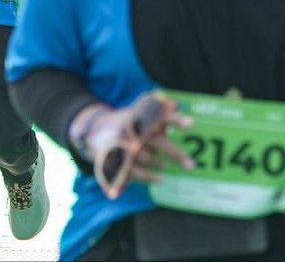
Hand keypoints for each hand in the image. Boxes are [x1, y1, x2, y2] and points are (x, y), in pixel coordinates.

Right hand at [75, 95, 194, 198]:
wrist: (92, 129)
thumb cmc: (126, 123)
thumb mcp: (139, 114)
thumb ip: (157, 114)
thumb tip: (175, 104)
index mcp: (141, 117)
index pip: (161, 116)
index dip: (176, 119)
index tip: (192, 123)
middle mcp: (133, 130)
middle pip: (158, 142)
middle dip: (175, 154)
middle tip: (192, 166)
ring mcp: (124, 145)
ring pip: (146, 158)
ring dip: (158, 163)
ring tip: (165, 167)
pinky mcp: (116, 159)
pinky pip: (135, 172)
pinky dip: (149, 177)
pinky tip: (160, 179)